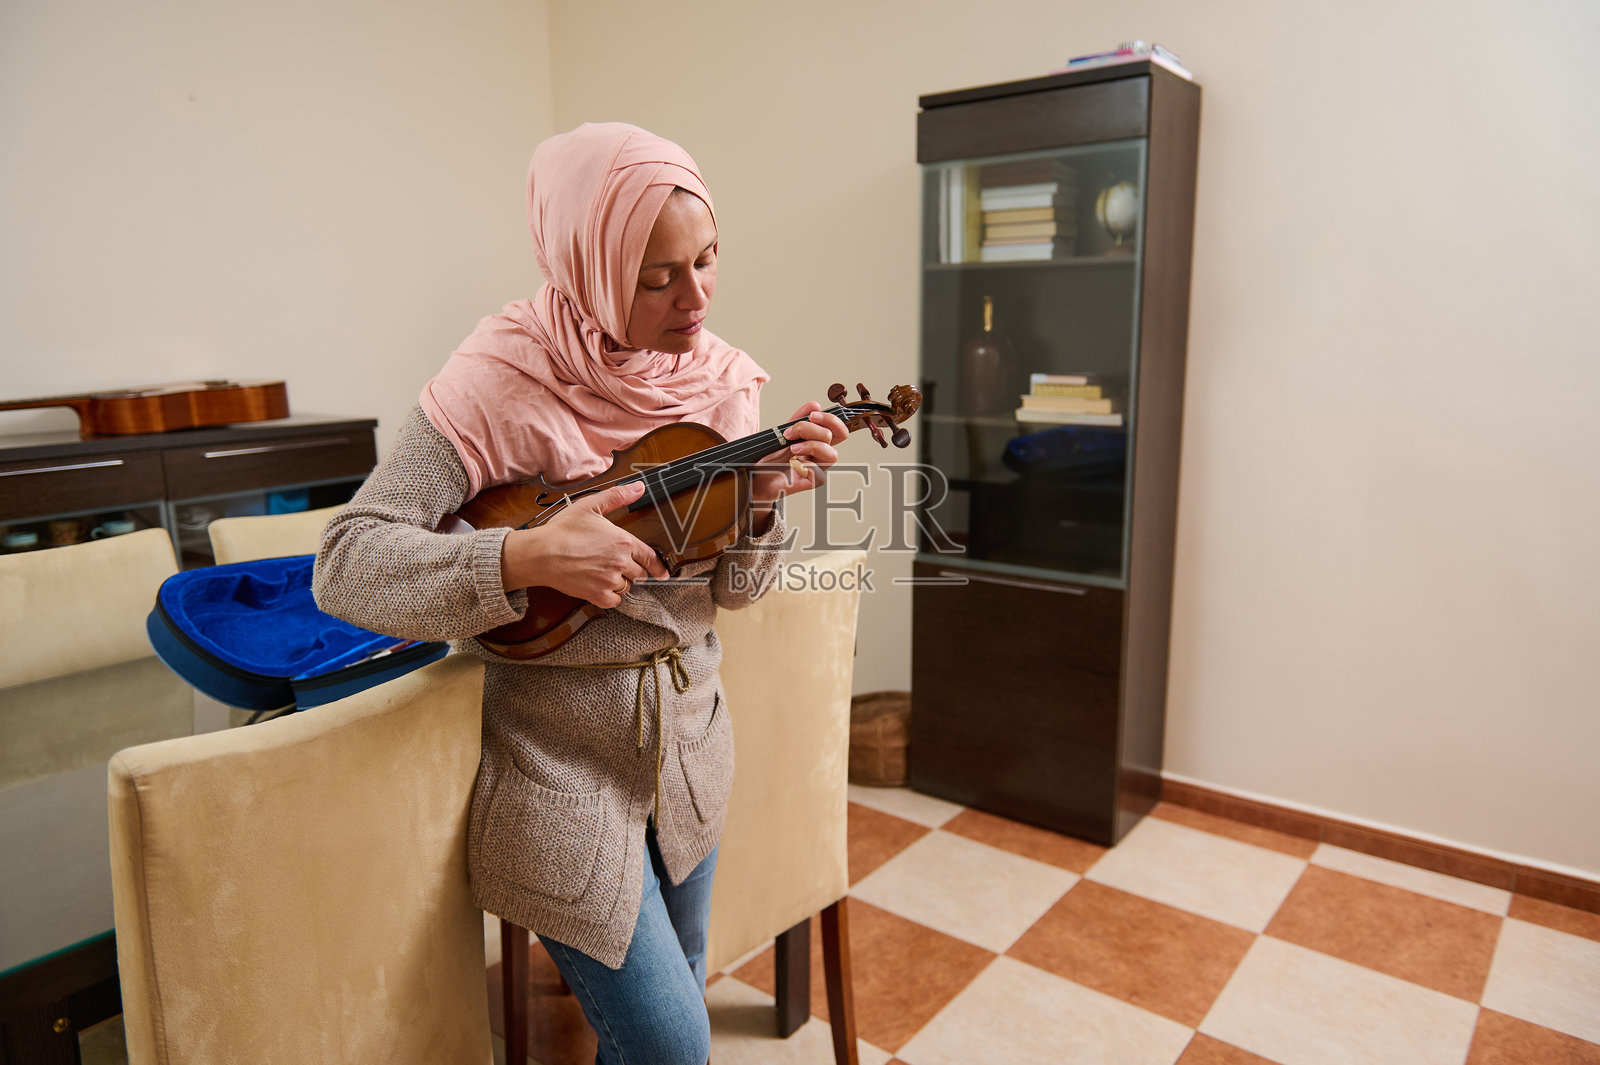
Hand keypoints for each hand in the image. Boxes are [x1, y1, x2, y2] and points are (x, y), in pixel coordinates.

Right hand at [500, 480, 669, 607]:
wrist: (541, 553)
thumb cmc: (563, 530)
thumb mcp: (591, 505)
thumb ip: (618, 496)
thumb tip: (639, 487)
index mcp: (623, 541)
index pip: (650, 557)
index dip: (657, 565)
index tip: (662, 572)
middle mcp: (620, 562)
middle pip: (640, 573)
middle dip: (632, 570)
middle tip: (617, 565)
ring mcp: (610, 580)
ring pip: (626, 587)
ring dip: (620, 582)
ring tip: (603, 572)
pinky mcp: (598, 595)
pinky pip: (615, 600)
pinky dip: (610, 595)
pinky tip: (599, 585)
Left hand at [750, 402, 848, 510]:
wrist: (756, 476)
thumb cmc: (770, 458)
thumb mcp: (783, 433)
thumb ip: (798, 419)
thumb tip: (815, 404)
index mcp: (818, 441)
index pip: (838, 429)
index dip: (831, 420)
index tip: (812, 415)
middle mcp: (820, 454)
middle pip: (836, 437)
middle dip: (812, 429)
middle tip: (792, 432)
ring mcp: (817, 468)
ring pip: (832, 455)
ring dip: (812, 446)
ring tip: (792, 448)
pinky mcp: (810, 483)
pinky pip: (820, 475)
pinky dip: (808, 467)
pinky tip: (794, 464)